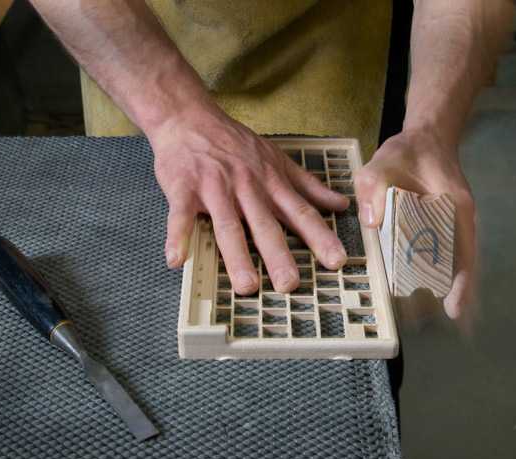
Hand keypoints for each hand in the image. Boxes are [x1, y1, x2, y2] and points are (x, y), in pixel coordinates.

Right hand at [147, 105, 349, 294]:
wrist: (188, 117)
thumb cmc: (232, 142)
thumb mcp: (276, 158)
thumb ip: (307, 185)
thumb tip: (339, 204)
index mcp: (270, 183)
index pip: (300, 213)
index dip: (320, 237)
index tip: (336, 260)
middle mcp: (247, 188)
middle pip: (265, 225)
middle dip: (279, 255)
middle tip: (290, 284)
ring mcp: (215, 189)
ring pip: (228, 225)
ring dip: (237, 256)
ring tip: (247, 284)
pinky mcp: (184, 189)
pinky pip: (181, 215)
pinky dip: (178, 236)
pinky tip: (176, 259)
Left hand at [354, 130, 476, 321]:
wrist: (428, 139)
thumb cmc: (411, 151)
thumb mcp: (385, 160)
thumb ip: (373, 185)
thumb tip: (371, 219)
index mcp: (455, 206)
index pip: (463, 251)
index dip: (461, 283)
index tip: (455, 310)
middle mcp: (462, 220)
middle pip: (466, 266)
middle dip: (460, 297)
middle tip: (450, 328)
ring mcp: (457, 227)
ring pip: (462, 267)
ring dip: (456, 293)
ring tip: (454, 326)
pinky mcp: (447, 230)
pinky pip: (452, 260)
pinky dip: (449, 281)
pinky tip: (441, 301)